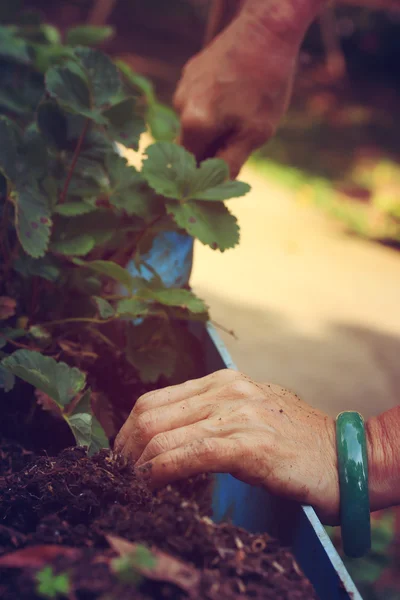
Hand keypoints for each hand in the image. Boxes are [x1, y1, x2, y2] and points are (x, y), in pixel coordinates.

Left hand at [115, 369, 338, 522]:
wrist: (345, 457)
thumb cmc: (297, 441)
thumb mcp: (251, 411)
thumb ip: (214, 413)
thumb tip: (173, 433)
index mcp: (223, 381)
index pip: (155, 399)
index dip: (129, 431)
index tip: (123, 457)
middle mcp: (226, 390)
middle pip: (150, 415)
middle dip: (124, 450)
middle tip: (120, 475)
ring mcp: (237, 415)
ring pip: (162, 436)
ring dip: (136, 466)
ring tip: (131, 486)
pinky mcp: (248, 445)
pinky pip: (186, 456)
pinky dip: (159, 474)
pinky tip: (151, 488)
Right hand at [173, 12, 298, 177]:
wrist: (267, 28)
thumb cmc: (266, 84)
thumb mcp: (255, 132)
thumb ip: (231, 163)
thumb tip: (216, 189)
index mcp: (194, 124)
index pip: (188, 166)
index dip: (201, 178)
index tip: (215, 183)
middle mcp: (180, 106)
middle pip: (190, 144)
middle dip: (210, 151)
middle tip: (237, 146)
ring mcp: (183, 86)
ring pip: (195, 122)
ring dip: (214, 127)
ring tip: (242, 112)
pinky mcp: (191, 72)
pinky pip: (198, 100)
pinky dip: (214, 106)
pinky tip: (236, 95)